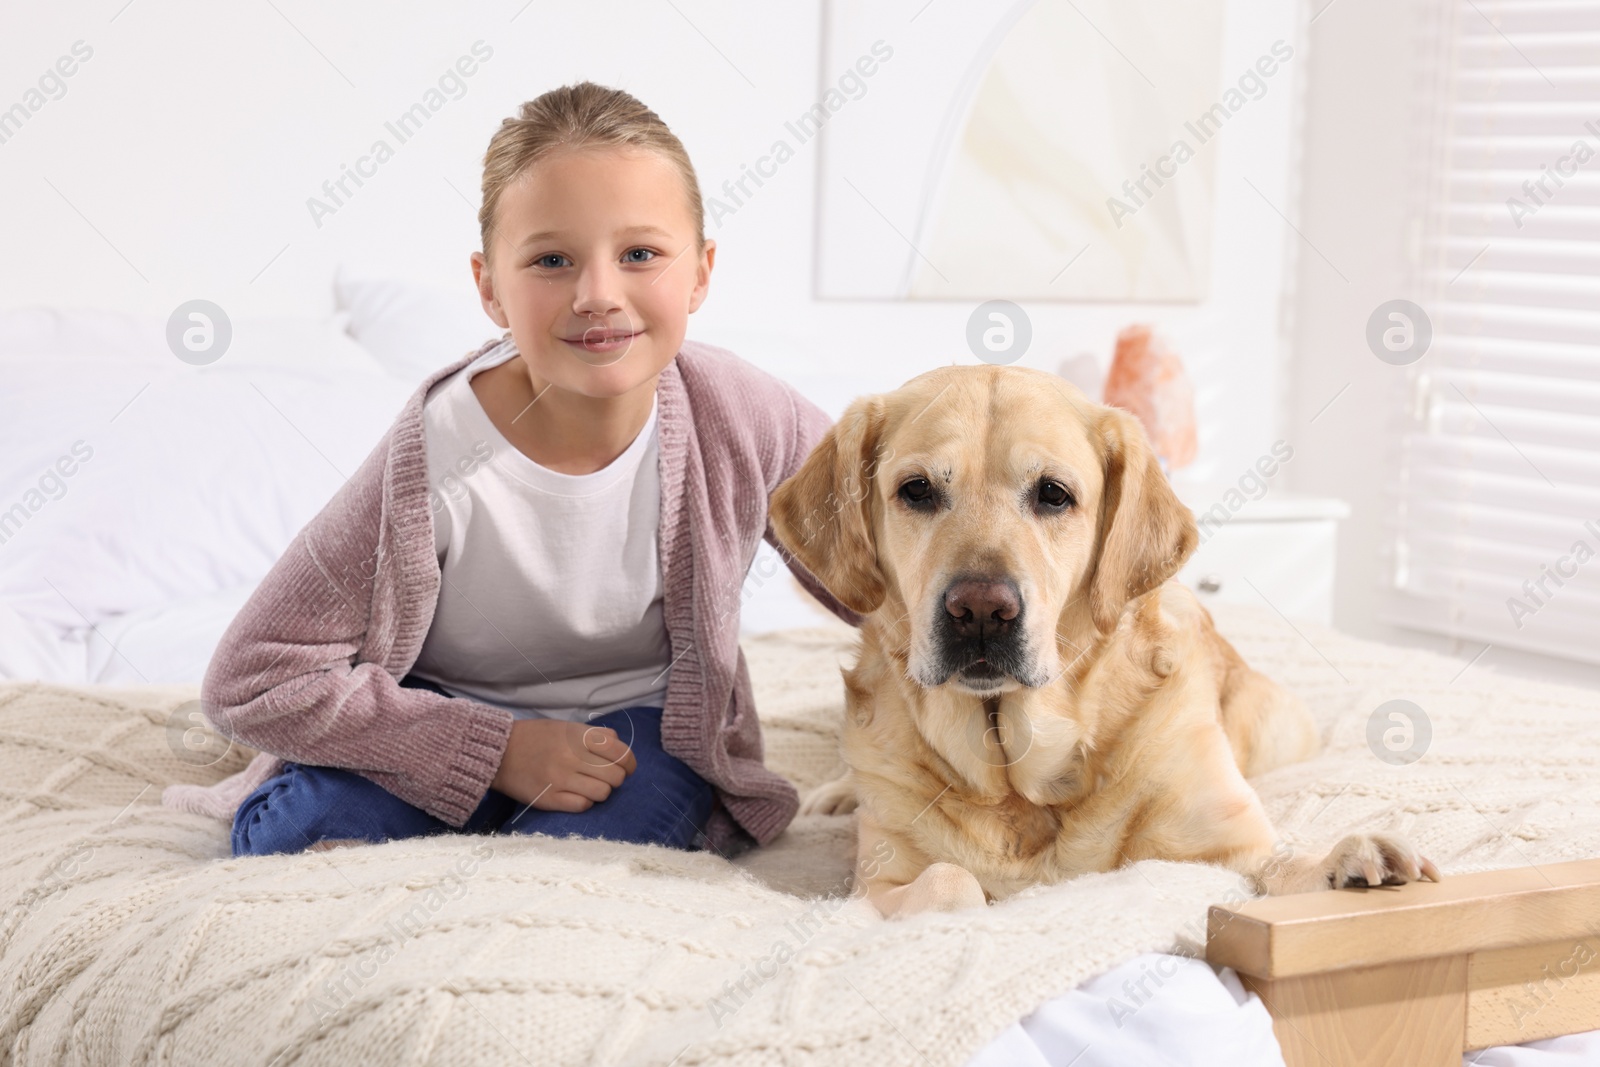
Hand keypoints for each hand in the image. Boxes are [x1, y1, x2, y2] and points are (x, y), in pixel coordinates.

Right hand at [490, 717, 637, 811]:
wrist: (499, 751)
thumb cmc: (536, 737)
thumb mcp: (566, 726)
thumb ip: (595, 734)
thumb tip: (619, 745)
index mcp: (579, 736)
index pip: (621, 753)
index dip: (630, 763)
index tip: (627, 768)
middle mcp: (572, 757)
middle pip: (616, 776)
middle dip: (616, 779)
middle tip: (606, 778)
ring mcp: (561, 779)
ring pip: (603, 793)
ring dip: (601, 791)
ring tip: (590, 787)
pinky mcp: (549, 798)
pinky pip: (583, 805)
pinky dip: (585, 802)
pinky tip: (577, 795)